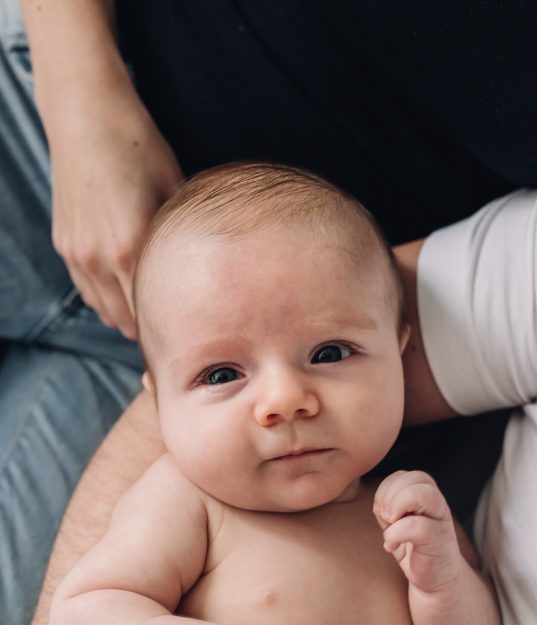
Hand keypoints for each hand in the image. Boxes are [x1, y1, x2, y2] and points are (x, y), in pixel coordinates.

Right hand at [48, 86, 181, 338]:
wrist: (86, 115)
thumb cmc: (139, 147)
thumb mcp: (175, 190)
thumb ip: (185, 236)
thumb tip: (215, 266)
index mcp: (131, 247)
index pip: (154, 312)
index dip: (177, 330)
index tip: (198, 341)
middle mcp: (100, 258)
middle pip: (130, 321)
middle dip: (155, 331)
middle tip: (183, 338)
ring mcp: (78, 254)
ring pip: (106, 312)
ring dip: (130, 320)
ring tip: (157, 322)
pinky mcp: (66, 246)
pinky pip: (88, 293)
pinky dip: (109, 303)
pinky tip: (129, 299)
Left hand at [374, 470, 463, 591]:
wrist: (436, 580)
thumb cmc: (414, 548)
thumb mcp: (397, 521)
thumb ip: (388, 505)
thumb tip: (379, 502)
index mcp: (426, 494)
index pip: (403, 475)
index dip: (386, 490)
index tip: (381, 512)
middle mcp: (437, 503)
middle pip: (416, 477)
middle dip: (390, 495)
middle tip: (385, 518)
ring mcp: (440, 520)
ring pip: (422, 494)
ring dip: (396, 507)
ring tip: (390, 525)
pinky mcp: (438, 540)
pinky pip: (415, 526)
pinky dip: (395, 535)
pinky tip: (392, 547)